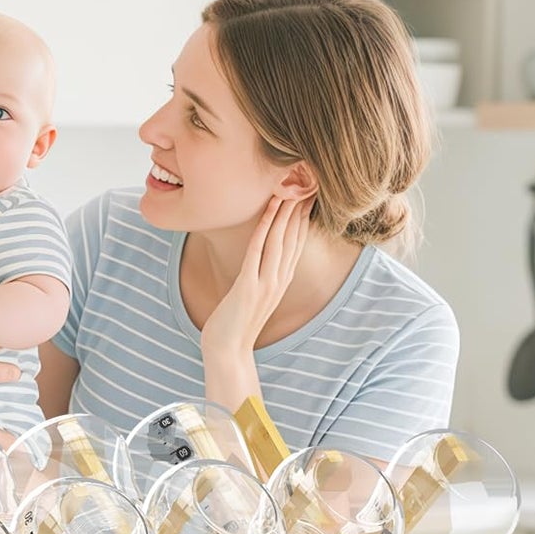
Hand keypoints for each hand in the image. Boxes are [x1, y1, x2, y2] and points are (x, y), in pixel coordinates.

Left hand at [201, 196, 312, 354]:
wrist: (227, 352)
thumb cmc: (234, 323)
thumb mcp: (251, 295)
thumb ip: (258, 276)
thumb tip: (255, 258)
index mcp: (281, 281)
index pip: (297, 242)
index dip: (303, 217)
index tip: (307, 193)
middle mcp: (279, 281)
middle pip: (293, 237)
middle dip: (300, 208)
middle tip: (307, 181)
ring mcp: (266, 284)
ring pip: (279, 240)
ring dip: (285, 212)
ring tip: (289, 187)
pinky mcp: (248, 287)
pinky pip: (258, 251)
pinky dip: (264, 228)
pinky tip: (268, 210)